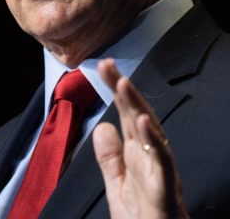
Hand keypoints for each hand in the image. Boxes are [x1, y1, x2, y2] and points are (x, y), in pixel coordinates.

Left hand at [92, 58, 188, 218]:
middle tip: (108, 65)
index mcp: (138, 155)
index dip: (116, 90)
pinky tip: (143, 123)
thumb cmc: (144, 218)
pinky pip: (162, 164)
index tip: (103, 66)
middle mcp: (151, 158)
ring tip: (123, 83)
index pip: (126, 115)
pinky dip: (154, 143)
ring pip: (151, 134)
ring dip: (138, 107)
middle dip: (124, 90)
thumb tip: (103, 126)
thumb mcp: (117, 185)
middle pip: (138, 116)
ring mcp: (160, 172)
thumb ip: (110, 157)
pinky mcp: (165, 192)